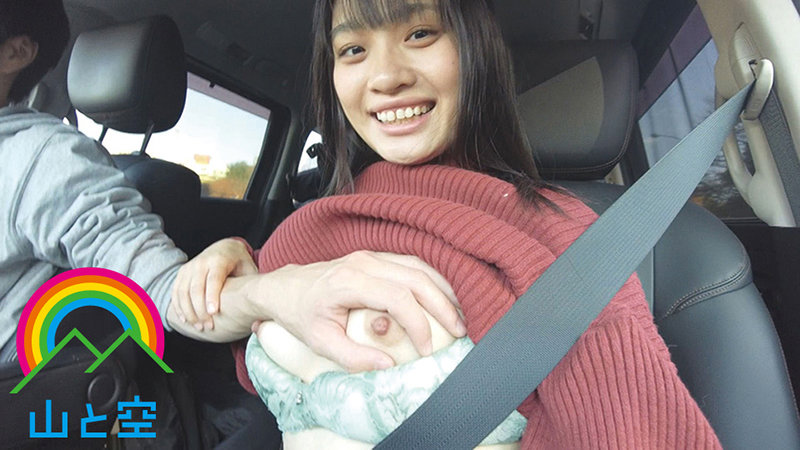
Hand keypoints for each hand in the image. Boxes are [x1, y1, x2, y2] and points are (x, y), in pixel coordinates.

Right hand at [172, 238, 257, 330]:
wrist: (224, 248)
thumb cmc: (240, 263)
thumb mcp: (248, 269)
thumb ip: (251, 283)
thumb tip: (260, 302)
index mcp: (219, 259)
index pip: (214, 279)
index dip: (212, 296)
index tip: (213, 312)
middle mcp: (202, 262)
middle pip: (196, 288)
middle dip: (200, 309)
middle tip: (208, 326)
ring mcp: (190, 267)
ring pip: (183, 291)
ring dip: (189, 311)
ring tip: (199, 326)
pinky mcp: (182, 273)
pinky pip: (176, 292)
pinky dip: (179, 307)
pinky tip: (186, 320)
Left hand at [259, 250, 465, 371]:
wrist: (284, 288)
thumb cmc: (300, 315)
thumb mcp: (320, 342)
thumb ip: (353, 356)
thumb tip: (388, 365)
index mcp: (349, 282)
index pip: (398, 298)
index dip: (418, 324)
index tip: (427, 348)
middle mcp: (364, 262)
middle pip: (416, 278)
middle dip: (443, 305)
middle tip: (460, 330)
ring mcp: (371, 256)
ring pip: (418, 267)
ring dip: (443, 290)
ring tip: (460, 315)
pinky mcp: (376, 257)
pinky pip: (412, 264)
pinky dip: (433, 280)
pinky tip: (444, 298)